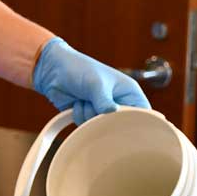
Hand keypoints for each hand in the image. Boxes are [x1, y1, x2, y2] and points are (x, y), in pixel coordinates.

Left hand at [32, 37, 149, 122]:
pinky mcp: (88, 116)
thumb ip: (103, 100)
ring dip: (88, 114)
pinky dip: (79, 116)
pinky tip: (76, 102)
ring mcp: (102, 111)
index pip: (142, 113)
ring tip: (84, 98)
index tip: (122, 122)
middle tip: (95, 104)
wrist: (54, 70)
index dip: (136, 121)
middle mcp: (118, 103)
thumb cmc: (79, 68)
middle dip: (103, 116)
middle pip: (120, 125)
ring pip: (100, 127)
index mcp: (129, 92)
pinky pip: (86, 127)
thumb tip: (110, 112)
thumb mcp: (95, 83)